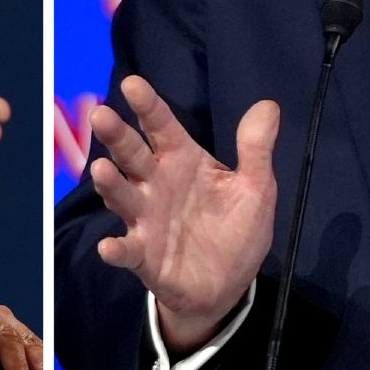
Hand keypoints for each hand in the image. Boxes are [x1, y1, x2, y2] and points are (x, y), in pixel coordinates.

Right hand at [89, 75, 279, 354]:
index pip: (161, 126)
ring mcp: (145, 219)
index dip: (148, 105)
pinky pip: (127, 250)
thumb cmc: (236, 228)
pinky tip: (109, 247)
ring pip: (122, 195)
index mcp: (181, 160)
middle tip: (101, 114)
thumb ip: (256, 148)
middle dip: (116, 135)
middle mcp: (155, 184)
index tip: (132, 83)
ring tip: (102, 170)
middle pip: (132, 154)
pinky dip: (116, 249)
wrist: (228, 286)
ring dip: (110, 183)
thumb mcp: (255, 188)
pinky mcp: (143, 255)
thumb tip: (269, 105)